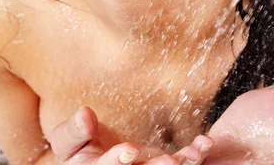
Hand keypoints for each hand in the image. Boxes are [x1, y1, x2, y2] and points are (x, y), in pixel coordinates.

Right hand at [48, 105, 213, 164]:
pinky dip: (192, 154)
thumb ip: (73, 131)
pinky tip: (205, 145)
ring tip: (195, 155)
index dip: (116, 162)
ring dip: (180, 164)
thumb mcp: (68, 139)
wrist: (93, 149)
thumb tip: (84, 114)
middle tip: (171, 163)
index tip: (129, 150)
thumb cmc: (79, 143)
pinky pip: (179, 161)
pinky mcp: (159, 164)